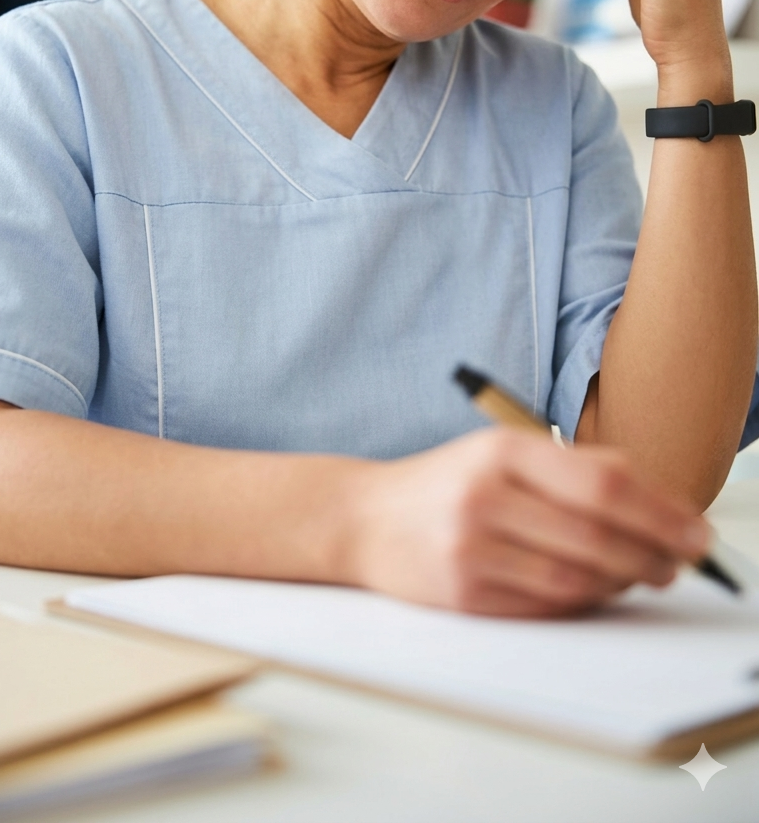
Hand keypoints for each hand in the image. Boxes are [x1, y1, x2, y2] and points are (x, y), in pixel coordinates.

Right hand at [352, 428, 707, 616]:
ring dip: (621, 583)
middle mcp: (485, 496)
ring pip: (575, 578)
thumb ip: (572, 467)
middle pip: (596, 535)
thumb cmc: (446, 485)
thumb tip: (654, 497)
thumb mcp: (499, 454)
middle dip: (652, 555)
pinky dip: (580, 603)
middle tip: (679, 564)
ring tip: (641, 576)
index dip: (661, 511)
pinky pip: (544, 607)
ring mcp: (471, 548)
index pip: (603, 482)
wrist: (363, 520)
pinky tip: (593, 591)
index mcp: (502, 451)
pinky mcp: (463, 594)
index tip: (695, 531)